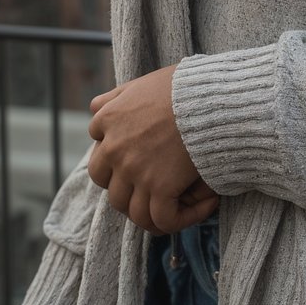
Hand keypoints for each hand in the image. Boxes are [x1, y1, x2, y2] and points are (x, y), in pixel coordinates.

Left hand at [87, 66, 220, 232]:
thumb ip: (115, 97)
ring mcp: (135, 170)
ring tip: (176, 205)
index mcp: (108, 120)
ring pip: (131, 210)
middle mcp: (115, 148)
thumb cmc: (183, 86)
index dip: (119, 162)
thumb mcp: (141, 83)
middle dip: (127, 189)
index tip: (143, 162)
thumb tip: (95, 108)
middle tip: (153, 187)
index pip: (99, 154)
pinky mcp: (160, 187)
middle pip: (108, 185)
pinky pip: (161, 219)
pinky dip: (181, 220)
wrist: (210, 96)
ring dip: (152, 212)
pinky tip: (206, 206)